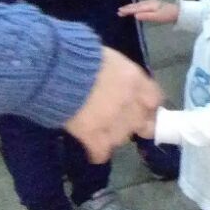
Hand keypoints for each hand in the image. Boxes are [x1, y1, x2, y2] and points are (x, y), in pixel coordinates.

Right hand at [65, 47, 161, 161]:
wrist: (55, 69)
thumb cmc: (78, 56)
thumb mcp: (109, 59)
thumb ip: (122, 76)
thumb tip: (123, 84)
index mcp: (135, 80)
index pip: (155, 99)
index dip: (147, 106)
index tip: (141, 108)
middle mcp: (130, 102)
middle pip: (141, 122)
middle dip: (132, 123)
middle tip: (118, 120)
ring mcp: (113, 121)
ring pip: (121, 138)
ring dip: (112, 136)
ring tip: (100, 130)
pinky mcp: (92, 134)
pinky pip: (101, 151)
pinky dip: (97, 152)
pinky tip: (93, 151)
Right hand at [118, 0, 178, 25]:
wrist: (178, 12)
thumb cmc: (167, 15)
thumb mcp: (157, 17)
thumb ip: (146, 16)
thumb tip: (135, 15)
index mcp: (149, 5)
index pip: (136, 8)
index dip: (127, 10)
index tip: (119, 12)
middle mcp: (149, 2)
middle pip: (136, 5)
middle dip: (127, 8)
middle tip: (118, 11)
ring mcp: (151, 3)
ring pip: (138, 4)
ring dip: (131, 7)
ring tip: (123, 9)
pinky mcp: (153, 4)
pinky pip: (141, 5)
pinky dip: (135, 6)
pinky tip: (134, 8)